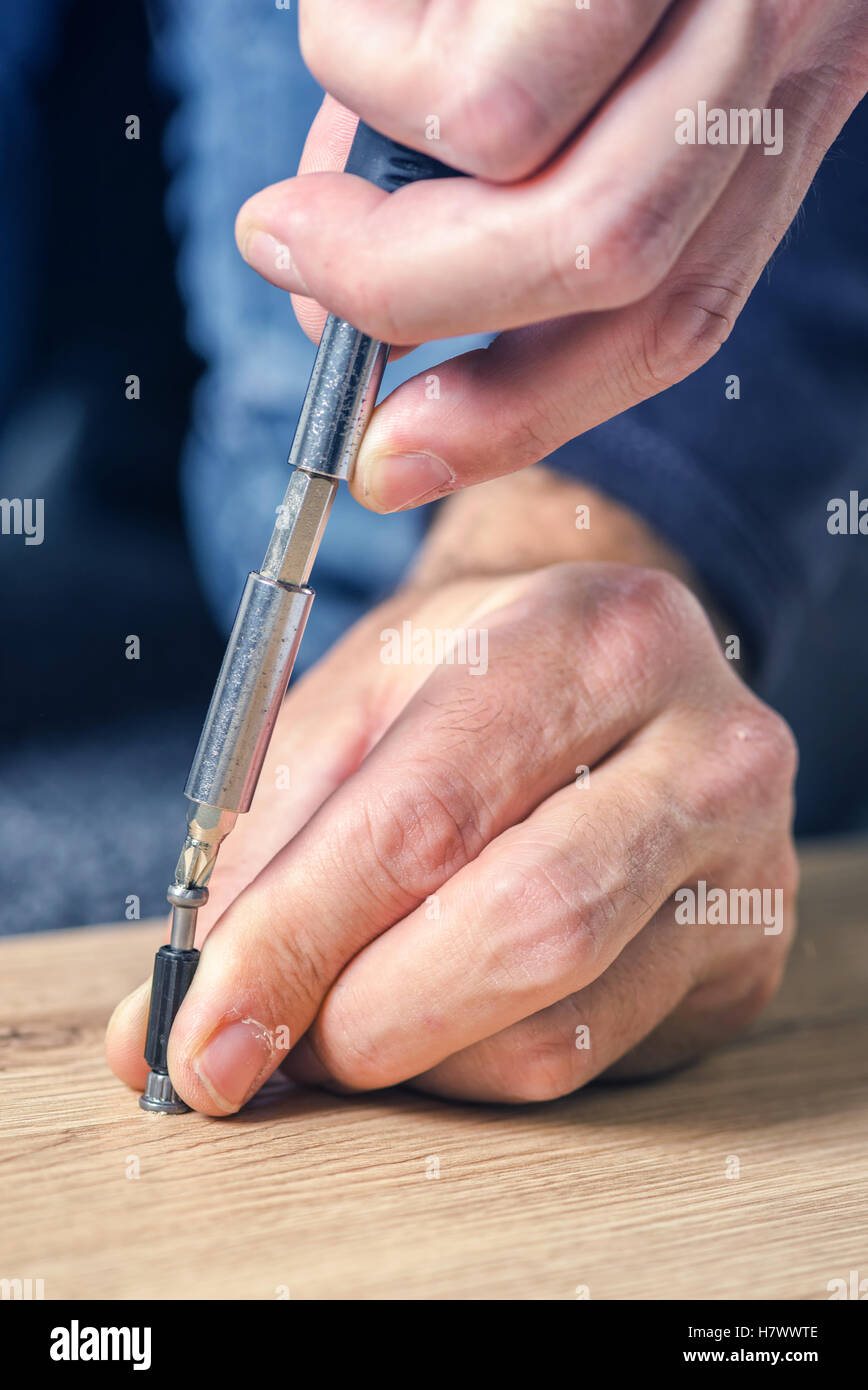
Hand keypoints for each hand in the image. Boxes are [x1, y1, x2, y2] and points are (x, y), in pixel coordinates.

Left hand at [106, 510, 796, 1111]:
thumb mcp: (355, 709)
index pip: (428, 815)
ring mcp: (743, 855)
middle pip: (520, 927)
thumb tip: (171, 1021)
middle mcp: (704, 742)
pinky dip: (475, 1064)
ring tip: (350, 1010)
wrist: (612, 668)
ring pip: (554, 1023)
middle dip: (361, 1018)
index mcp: (587, 636)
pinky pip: (591, 1057)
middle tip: (270, 1050)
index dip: (299, 940)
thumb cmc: (470, 683)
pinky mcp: (749, 948)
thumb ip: (260, 851)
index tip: (203, 1035)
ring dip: (411, 1053)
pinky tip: (441, 1012)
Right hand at [233, 0, 867, 511]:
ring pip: (526, 168)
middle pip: (606, 261)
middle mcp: (774, 54)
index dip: (518, 417)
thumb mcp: (563, 78)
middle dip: (412, 300)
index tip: (388, 463)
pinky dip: (361, 50)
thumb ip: (465, 212)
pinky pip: (466, 63)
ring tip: (341, 82)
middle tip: (289, 255)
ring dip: (376, 166)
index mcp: (768, 127)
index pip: (672, 321)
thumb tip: (329, 313)